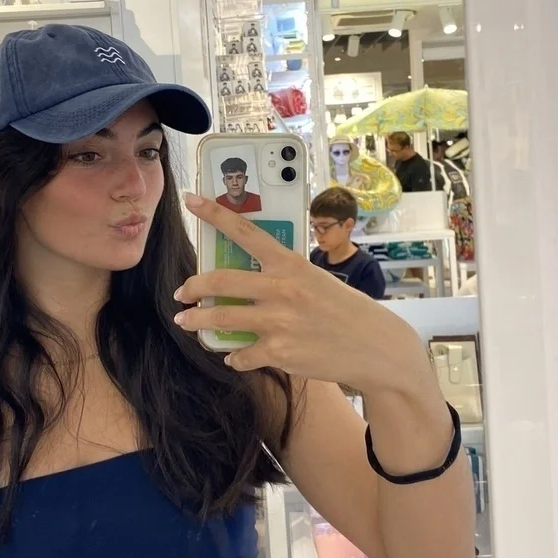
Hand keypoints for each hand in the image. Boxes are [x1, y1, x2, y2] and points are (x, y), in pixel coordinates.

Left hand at [174, 193, 429, 391]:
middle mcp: (281, 289)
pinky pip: (241, 355)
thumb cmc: (345, 308)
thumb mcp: (315, 279)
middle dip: (192, 287)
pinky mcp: (279, 353)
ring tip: (185, 323)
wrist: (375, 347)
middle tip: (181, 293)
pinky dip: (235, 356)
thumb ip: (281, 276)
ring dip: (196, 323)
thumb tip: (244, 280)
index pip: (245, 231)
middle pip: (219, 281)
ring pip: (220, 321)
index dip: (214, 214)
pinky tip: (237, 356)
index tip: (191, 200)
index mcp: (290, 263)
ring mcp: (278, 323)